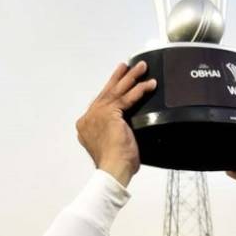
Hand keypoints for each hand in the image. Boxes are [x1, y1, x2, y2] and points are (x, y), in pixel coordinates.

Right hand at [76, 61, 155, 185]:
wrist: (112, 170)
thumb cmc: (114, 164)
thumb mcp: (111, 144)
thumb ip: (114, 132)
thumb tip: (126, 130)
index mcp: (86, 125)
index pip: (100, 103)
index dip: (109, 91)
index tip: (117, 83)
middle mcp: (89, 117)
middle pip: (106, 92)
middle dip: (118, 78)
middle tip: (126, 66)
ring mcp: (97, 114)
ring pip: (117, 91)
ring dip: (131, 77)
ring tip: (142, 67)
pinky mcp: (110, 114)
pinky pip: (127, 98)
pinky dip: (139, 90)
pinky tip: (149, 84)